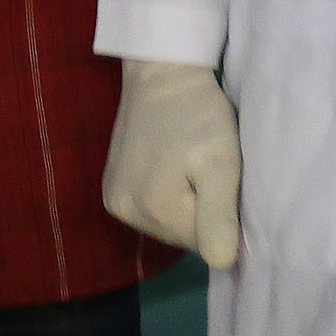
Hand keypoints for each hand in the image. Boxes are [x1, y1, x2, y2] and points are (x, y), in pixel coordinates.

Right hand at [100, 59, 243, 268]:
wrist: (160, 71)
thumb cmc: (197, 113)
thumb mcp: (221, 161)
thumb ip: (219, 215)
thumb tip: (221, 265)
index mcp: (155, 210)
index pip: (207, 244)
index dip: (224, 217)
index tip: (225, 180)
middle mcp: (125, 213)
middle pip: (184, 236)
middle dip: (203, 211)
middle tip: (209, 169)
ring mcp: (113, 202)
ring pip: (168, 224)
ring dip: (185, 204)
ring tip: (191, 165)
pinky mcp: (110, 189)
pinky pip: (149, 210)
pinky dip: (166, 195)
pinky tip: (171, 166)